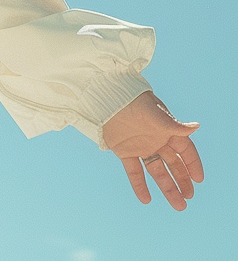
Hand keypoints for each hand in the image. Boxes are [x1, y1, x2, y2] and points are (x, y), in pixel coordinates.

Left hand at [101, 90, 202, 209]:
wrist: (105, 98)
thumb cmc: (133, 101)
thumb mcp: (154, 114)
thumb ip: (174, 125)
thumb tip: (197, 126)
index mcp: (166, 130)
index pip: (184, 150)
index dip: (192, 163)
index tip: (199, 179)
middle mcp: (155, 140)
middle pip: (173, 164)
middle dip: (182, 180)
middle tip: (189, 197)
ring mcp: (140, 146)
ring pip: (157, 171)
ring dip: (167, 187)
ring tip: (179, 207)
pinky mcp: (123, 151)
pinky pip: (134, 171)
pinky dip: (139, 185)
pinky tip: (146, 200)